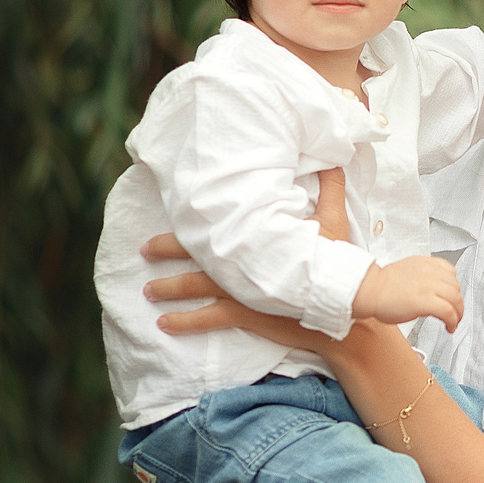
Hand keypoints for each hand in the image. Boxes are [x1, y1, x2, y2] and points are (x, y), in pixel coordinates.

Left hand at [141, 168, 346, 344]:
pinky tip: (163, 324)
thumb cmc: (336, 261)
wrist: (341, 306)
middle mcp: (239, 262)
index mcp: (253, 236)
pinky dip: (183, 322)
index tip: (169, 212)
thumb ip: (330, 188)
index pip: (212, 224)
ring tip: (147, 290)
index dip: (187, 220)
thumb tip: (334, 158)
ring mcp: (238, 290)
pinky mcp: (244, 315)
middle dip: (163, 251)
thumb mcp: (334, 220)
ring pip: (192, 288)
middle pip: (191, 254)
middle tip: (142, 250)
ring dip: (167, 289)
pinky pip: (206, 319)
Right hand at [353, 255, 463, 329]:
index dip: (454, 286)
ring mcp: (429, 286)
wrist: (369, 290)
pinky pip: (449, 312)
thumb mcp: (406, 271)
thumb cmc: (381, 285)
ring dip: (458, 313)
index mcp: (424, 263)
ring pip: (456, 299)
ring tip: (454, 322)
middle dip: (458, 302)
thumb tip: (430, 289)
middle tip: (455, 312)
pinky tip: (449, 327)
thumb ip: (421, 276)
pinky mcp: (426, 301)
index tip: (452, 296)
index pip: (450, 271)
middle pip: (456, 287)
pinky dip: (453, 321)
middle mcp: (429, 272)